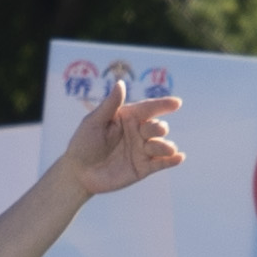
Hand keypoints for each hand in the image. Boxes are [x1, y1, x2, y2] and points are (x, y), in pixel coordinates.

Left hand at [51, 81, 186, 201]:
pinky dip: (172, 160)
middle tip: (157, 130)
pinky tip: (179, 157)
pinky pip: (161, 163)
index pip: (148, 108)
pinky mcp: (144, 168)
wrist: (78, 173)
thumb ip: (110, 105)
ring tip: (164, 149)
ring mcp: (142, 150)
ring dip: (165, 146)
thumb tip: (120, 83)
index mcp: (127, 117)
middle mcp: (138, 132)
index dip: (163, 105)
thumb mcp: (94, 122)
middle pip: (157, 127)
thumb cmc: (83, 143)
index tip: (177, 103)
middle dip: (159, 128)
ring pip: (162, 145)